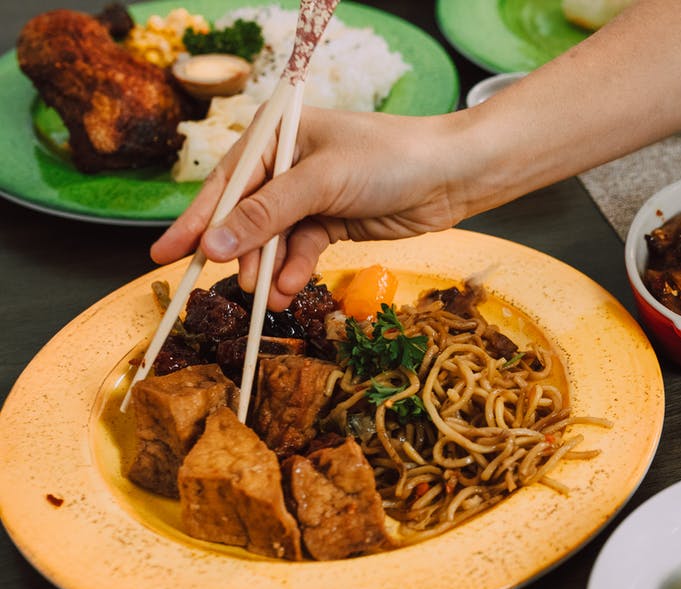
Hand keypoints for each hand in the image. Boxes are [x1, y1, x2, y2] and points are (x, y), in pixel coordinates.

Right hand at [151, 107, 477, 309]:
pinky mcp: (330, 223)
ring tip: (266, 298)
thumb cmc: (389, 159)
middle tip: (229, 286)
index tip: (165, 256)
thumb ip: (266, 214)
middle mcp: (286, 164)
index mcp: (276, 135)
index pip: (225, 183)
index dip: (195, 221)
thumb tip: (211, 244)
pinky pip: (300, 251)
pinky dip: (295, 272)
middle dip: (238, 254)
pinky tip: (292, 290)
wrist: (451, 176)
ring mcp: (309, 196)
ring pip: (272, 241)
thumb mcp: (321, 182)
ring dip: (268, 270)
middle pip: (244, 217)